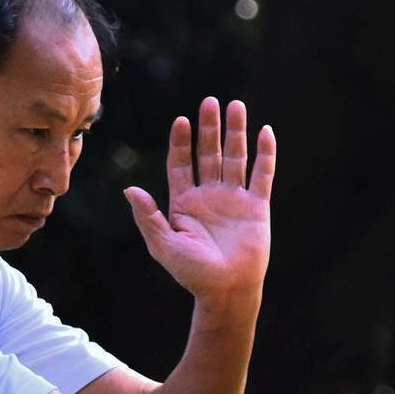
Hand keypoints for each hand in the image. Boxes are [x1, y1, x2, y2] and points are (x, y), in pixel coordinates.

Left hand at [123, 96, 274, 305]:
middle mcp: (209, 196)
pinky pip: (262, 175)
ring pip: (235, 158)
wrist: (226, 291)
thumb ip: (147, 217)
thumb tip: (129, 189)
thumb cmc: (193, 274)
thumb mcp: (164, 245)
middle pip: (208, 154)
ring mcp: (234, 199)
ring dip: (236, 132)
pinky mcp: (257, 207)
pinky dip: (264, 154)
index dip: (181, 143)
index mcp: (184, 203)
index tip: (181, 121)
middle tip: (209, 102)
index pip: (181, 165)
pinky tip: (264, 132)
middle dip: (208, 128)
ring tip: (235, 105)